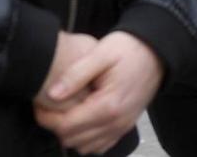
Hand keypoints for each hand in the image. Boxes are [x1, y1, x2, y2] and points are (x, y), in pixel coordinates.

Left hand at [33, 31, 163, 154]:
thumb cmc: (130, 49)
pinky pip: (99, 146)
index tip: (39, 103)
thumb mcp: (101, 53)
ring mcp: (122, 127)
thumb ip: (75, 74)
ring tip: (66, 110)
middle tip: (49, 105)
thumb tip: (52, 94)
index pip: (66, 126)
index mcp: (108, 106)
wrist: (157, 52)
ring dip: (70, 133)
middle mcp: (116, 122)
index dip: (46, 117)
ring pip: (84, 146)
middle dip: (55, 125)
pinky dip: (86, 138)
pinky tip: (82, 118)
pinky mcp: (124, 127)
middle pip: (72, 139)